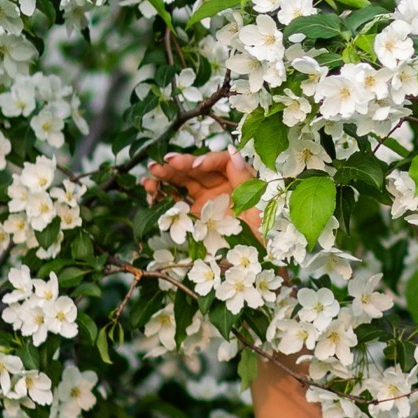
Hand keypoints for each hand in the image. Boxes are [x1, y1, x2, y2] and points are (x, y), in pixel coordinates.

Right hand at [144, 149, 259, 236]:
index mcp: (240, 181)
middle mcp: (221, 188)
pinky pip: (176, 202)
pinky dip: (162, 194)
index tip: (196, 165)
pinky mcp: (194, 218)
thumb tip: (233, 152)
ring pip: (184, 183)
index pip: (221, 162)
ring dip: (166, 175)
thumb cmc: (267, 236)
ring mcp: (206, 203)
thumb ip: (245, 180)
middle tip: (165, 161)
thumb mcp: (260, 206)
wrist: (261, 264)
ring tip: (152, 171)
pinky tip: (149, 187)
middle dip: (181, 165)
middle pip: (198, 170)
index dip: (207, 160)